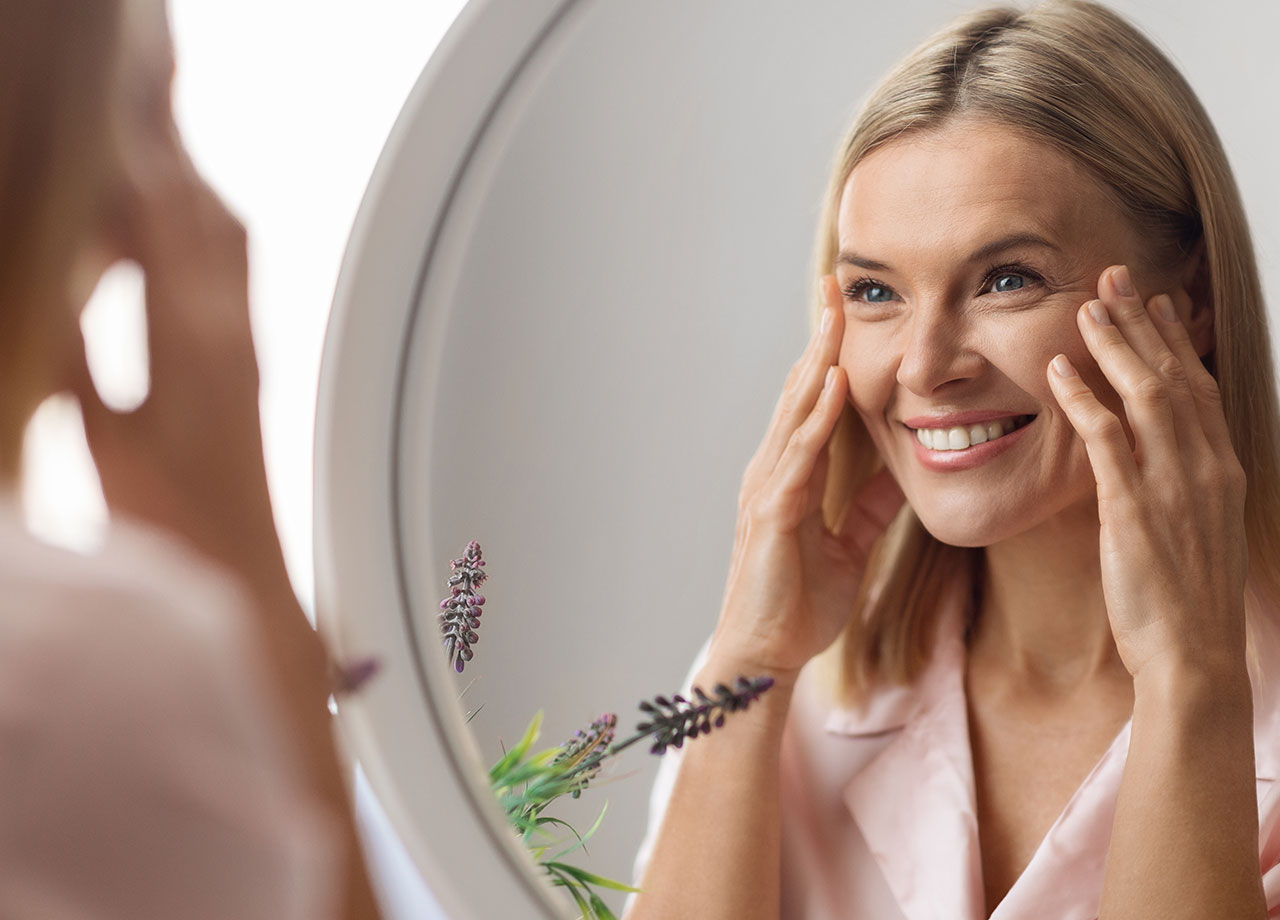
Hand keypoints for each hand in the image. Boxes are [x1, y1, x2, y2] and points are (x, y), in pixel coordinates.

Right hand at [66, 35, 283, 600]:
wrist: (242, 566)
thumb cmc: (178, 522)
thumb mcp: (107, 442)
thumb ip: (78, 361)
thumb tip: (46, 286)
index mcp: (196, 342)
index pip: (163, 217)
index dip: (131, 151)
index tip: (104, 100)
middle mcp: (234, 328)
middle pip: (203, 205)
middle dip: (164, 139)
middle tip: (135, 74)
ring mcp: (247, 340)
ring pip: (225, 230)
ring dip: (187, 174)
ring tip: (150, 126)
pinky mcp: (247, 357)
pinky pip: (232, 265)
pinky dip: (200, 219)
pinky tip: (176, 214)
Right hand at [708, 276, 905, 681]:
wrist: (765, 655)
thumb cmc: (800, 603)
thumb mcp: (850, 547)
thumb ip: (869, 508)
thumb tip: (899, 475)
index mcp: (789, 477)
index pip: (811, 404)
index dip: (830, 357)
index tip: (848, 314)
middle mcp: (772, 471)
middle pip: (799, 392)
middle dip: (820, 339)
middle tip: (837, 285)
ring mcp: (769, 489)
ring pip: (796, 412)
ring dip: (818, 361)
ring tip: (835, 315)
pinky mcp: (774, 514)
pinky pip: (800, 455)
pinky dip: (817, 417)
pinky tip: (835, 384)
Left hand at [1045, 264, 1247, 680]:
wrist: (1194, 655)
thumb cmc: (1186, 600)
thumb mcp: (1194, 531)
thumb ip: (1177, 487)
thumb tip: (1151, 459)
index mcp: (1221, 471)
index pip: (1200, 388)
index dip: (1177, 341)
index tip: (1158, 302)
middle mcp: (1204, 468)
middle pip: (1174, 376)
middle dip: (1143, 323)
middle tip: (1115, 277)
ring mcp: (1172, 486)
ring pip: (1145, 395)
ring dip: (1114, 347)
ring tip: (1085, 307)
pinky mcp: (1134, 509)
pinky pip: (1106, 439)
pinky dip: (1082, 400)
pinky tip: (1057, 371)